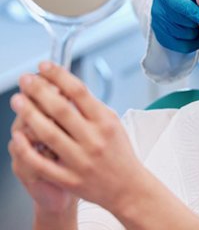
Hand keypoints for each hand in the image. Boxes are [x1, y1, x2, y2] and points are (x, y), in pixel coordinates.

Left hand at [9, 62, 146, 213]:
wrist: (126, 187)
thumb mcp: (114, 123)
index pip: (79, 92)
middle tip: (26, 79)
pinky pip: (42, 163)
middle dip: (40, 91)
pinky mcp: (69, 179)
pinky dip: (27, 149)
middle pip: (61, 109)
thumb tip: (66, 87)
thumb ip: (92, 107)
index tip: (45, 66)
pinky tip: (17, 136)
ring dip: (29, 114)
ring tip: (17, 100)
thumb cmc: (119, 153)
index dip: (59, 76)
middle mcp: (93, 139)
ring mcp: (80, 160)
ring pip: (49, 133)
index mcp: (105, 122)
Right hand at [151, 0, 198, 52]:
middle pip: (179, 22)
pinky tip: (196, 32)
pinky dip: (192, 42)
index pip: (174, 3)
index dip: (188, 11)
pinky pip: (180, 45)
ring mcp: (158, 24)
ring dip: (194, 31)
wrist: (177, 1)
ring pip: (181, 35)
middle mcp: (157, 8)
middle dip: (194, 21)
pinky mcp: (162, 37)